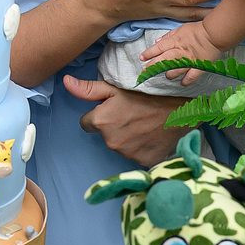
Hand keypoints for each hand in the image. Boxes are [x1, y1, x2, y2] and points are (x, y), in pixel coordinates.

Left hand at [64, 75, 186, 167]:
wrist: (178, 109)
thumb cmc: (145, 95)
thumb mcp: (114, 88)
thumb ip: (87, 89)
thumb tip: (65, 82)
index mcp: (100, 122)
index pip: (86, 124)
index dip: (98, 116)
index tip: (113, 111)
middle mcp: (111, 141)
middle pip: (103, 136)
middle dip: (113, 127)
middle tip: (130, 116)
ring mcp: (127, 154)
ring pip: (119, 146)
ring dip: (126, 138)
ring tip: (142, 125)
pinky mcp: (142, 162)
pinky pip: (135, 157)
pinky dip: (141, 149)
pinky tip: (150, 137)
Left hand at [141, 21, 222, 86]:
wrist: (214, 34)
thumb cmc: (197, 30)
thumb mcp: (180, 29)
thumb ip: (168, 36)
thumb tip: (157, 42)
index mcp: (175, 41)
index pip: (158, 48)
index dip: (149, 53)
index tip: (141, 58)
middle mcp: (179, 52)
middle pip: (163, 60)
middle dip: (152, 66)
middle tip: (145, 71)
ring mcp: (189, 61)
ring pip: (174, 71)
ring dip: (169, 74)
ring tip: (167, 75)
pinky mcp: (199, 67)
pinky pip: (191, 77)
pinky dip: (186, 81)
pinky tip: (182, 83)